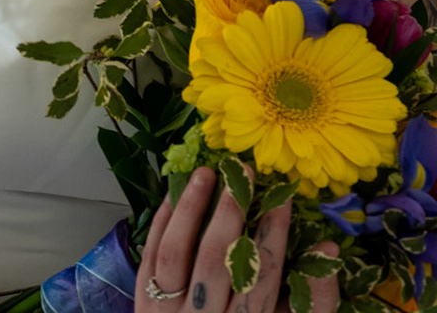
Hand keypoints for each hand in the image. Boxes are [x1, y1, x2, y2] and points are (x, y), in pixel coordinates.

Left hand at [134, 166, 338, 312]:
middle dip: (231, 212)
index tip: (281, 198)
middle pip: (216, 259)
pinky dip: (162, 223)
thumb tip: (328, 250)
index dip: (272, 235)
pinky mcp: (143, 304)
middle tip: (242, 172)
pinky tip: (175, 196)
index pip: (261, 276)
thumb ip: (313, 300)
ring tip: (205, 174)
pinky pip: (150, 256)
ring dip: (191, 208)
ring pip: (177, 252)